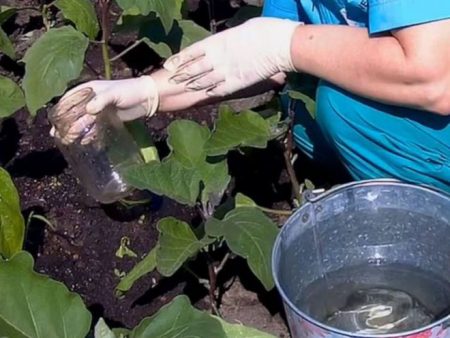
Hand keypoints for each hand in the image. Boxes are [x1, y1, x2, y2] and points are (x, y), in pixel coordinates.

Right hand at [50, 76, 158, 144]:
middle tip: (58, 135)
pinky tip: (85, 142)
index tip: (53, 120)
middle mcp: (92, 100)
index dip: (61, 108)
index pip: (70, 98)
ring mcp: (100, 110)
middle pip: (74, 112)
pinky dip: (89, 134)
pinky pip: (95, 127)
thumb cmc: (130, 91)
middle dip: (65, 123)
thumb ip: (101, 100)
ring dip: (75, 130)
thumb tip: (88, 111)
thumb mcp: (114, 93)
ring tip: (68, 141)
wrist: (147, 99)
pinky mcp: (108, 119)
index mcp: (90, 89)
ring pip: (83, 121)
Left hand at [163, 17, 299, 96]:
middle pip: (193, 68)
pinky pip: (219, 90)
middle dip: (181, 75)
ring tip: (184, 89)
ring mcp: (225, 72)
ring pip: (203, 81)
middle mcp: (216, 58)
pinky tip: (204, 95)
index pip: (191, 52)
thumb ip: (229, 40)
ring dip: (193, 85)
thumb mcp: (240, 31)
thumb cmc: (262, 31)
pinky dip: (210, 92)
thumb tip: (228, 42)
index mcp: (216, 42)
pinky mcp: (236, 83)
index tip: (169, 65)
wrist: (276, 44)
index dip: (179, 59)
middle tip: (170, 81)